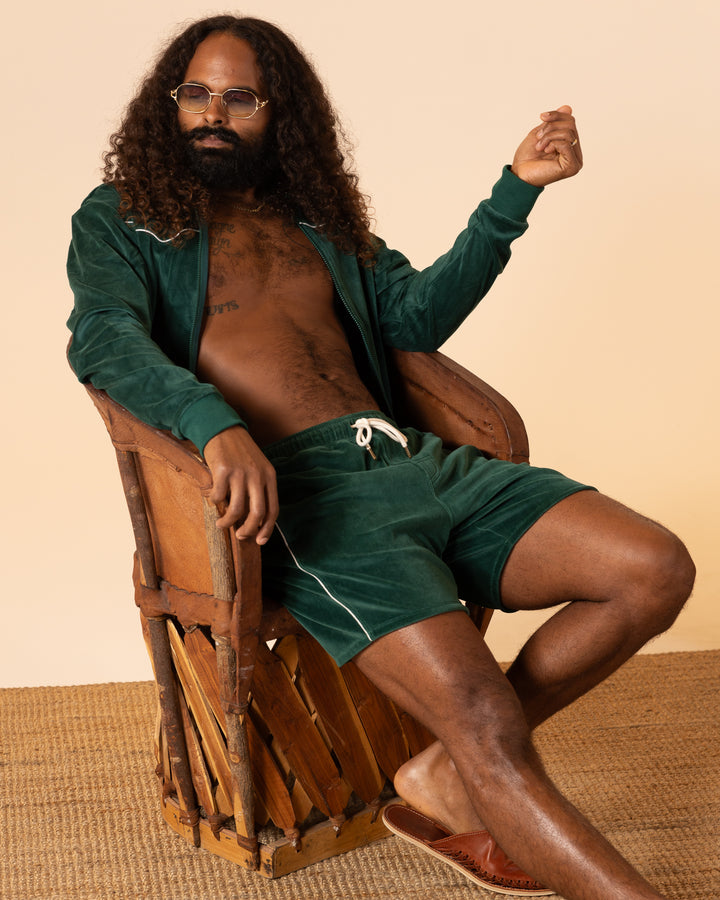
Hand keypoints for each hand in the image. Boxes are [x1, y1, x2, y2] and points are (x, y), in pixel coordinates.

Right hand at [203, 426, 278, 543]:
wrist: (223, 429)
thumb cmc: (240, 452)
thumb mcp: (258, 467)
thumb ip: (259, 489)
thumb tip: (254, 519)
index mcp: (270, 476)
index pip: (273, 509)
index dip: (267, 528)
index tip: (260, 541)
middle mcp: (258, 475)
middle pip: (257, 513)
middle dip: (248, 530)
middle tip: (239, 535)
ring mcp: (241, 473)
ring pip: (236, 509)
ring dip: (227, 522)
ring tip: (221, 523)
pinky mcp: (223, 471)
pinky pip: (218, 497)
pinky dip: (214, 502)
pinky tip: (212, 499)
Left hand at [511, 105, 582, 186]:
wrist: (519, 174)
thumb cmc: (527, 157)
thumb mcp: (540, 133)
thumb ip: (554, 122)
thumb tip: (568, 108)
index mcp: (569, 145)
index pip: (570, 121)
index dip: (556, 115)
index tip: (541, 116)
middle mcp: (575, 153)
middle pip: (571, 125)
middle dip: (551, 127)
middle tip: (538, 137)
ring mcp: (575, 160)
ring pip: (568, 133)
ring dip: (549, 136)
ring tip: (539, 146)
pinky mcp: (572, 167)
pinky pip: (566, 144)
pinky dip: (553, 143)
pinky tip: (546, 151)